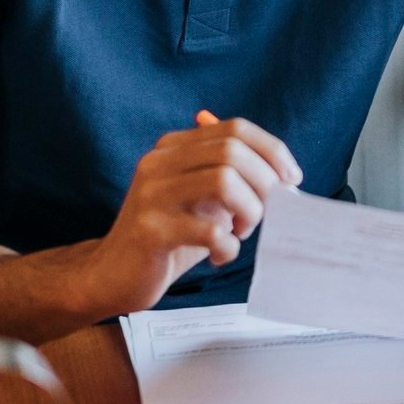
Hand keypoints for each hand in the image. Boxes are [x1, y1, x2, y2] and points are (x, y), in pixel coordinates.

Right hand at [89, 112, 302, 314]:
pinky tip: (218, 256)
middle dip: (265, 183)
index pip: (235, 128)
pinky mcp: (150, 231)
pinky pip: (210, 230)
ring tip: (240, 233)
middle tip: (267, 214)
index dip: (273, 151)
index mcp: (173, 148)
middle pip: (233, 151)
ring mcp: (151, 195)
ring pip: (224, 181)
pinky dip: (227, 247)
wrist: (111, 275)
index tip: (292, 180)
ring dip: (249, 211)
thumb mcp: (201, 199)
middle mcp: (159, 162)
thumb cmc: (168, 237)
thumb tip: (284, 173)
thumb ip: (233, 179)